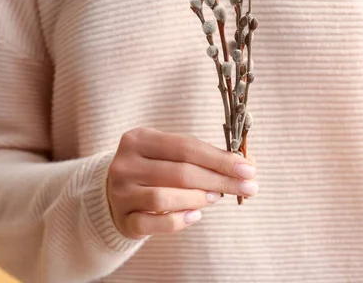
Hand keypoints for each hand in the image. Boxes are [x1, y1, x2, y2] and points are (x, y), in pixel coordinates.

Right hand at [107, 127, 257, 238]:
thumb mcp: (170, 155)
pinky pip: (154, 223)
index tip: (248, 169)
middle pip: (180, 172)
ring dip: (198, 198)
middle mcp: (125, 164)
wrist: (114, 194)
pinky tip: (196, 215)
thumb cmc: (154, 170)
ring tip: (216, 198)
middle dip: (219, 180)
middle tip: (246, 187)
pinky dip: (179, 220)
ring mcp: (120, 193)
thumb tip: (248, 165)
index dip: (220, 159)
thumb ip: (203, 157)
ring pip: (164, 197)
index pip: (186, 147)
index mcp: (139, 139)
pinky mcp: (123, 219)